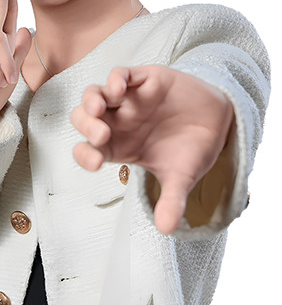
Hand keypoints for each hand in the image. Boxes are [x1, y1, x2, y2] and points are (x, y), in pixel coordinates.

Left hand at [71, 65, 233, 233]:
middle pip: (85, 120)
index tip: (96, 163)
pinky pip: (122, 75)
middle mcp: (118, 122)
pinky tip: (120, 88)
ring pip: (96, 95)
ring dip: (91, 100)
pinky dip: (116, 79)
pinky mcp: (144, 80)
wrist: (218, 121)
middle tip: (100, 135)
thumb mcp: (181, 177)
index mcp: (119, 146)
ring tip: (98, 109)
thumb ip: (171, 199)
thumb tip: (166, 230)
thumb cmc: (191, 149)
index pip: (88, 150)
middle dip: (86, 126)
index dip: (84, 155)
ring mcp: (130, 100)